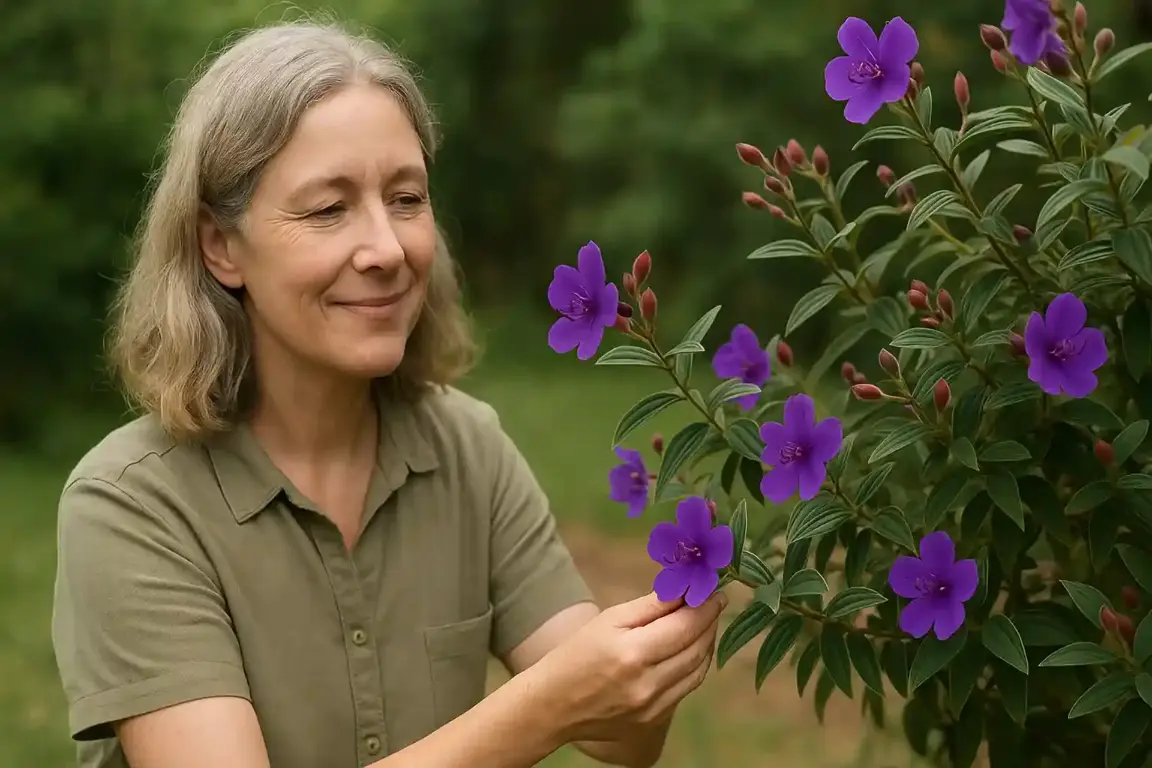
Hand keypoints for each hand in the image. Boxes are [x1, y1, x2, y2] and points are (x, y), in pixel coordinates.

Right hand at [534, 589, 726, 743]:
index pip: (685, 626)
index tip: (716, 591)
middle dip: (709, 622)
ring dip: (706, 644)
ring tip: (705, 623)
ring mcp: (654, 707)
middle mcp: (648, 684)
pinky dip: (695, 666)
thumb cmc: (576, 653)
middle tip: (714, 603)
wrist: (553, 705)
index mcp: (632, 653)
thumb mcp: (609, 620)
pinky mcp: (655, 720)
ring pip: (697, 671)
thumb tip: (685, 589)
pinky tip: (691, 650)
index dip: (705, 607)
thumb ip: (651, 605)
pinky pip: (686, 688)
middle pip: (696, 649)